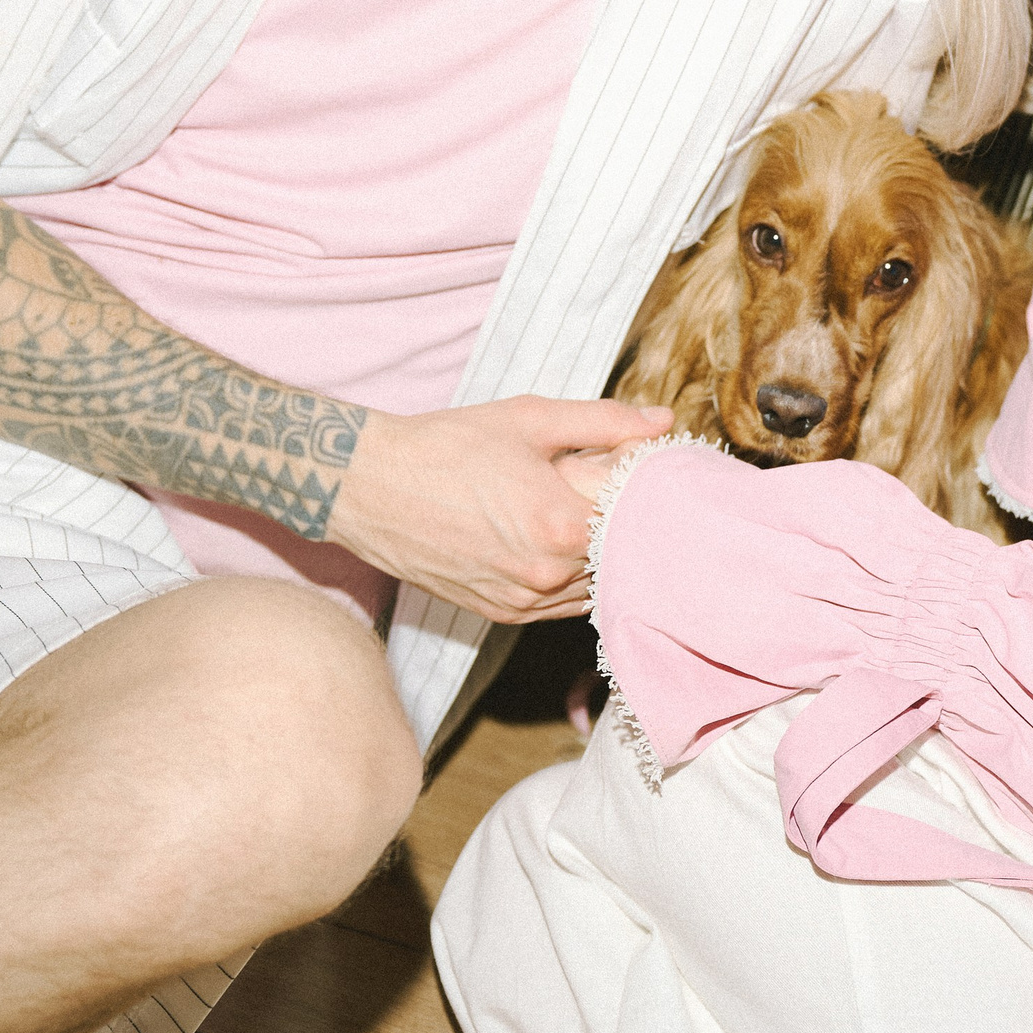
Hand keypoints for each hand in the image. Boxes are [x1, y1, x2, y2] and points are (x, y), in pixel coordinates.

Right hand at [327, 396, 669, 621]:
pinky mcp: (498, 613)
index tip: (648, 472)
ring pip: (593, 588)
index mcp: (561, 525)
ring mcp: (520, 601)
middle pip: (619, 557)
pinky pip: (558, 606)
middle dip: (626, 525)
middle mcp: (545, 574)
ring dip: (600, 558)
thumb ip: (604, 422)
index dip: (649, 493)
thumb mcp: (530, 419)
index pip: (638, 519)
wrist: (370, 486)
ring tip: (587, 516)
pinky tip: (562, 546)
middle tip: (622, 491)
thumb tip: (661, 421)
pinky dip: (571, 580)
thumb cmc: (447, 446)